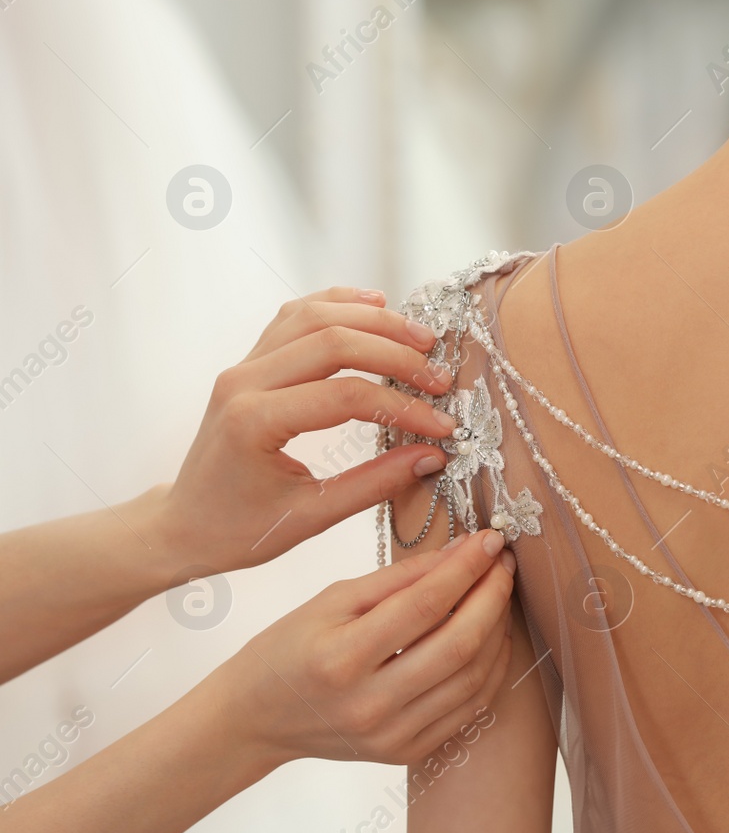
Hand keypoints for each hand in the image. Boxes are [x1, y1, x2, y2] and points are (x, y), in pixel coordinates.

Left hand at [148, 287, 457, 578]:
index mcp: (255, 423)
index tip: (442, 425)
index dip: (403, 407)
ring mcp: (243, 366)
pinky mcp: (249, 362)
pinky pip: (294, 316)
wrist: (183, 524)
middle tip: (439, 376)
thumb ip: (374, 484)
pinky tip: (374, 304)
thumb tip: (432, 456)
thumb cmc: (238, 530)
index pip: (346, 397)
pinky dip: (337, 303)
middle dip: (396, 354)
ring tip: (420, 337)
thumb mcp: (311, 518)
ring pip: (314, 315)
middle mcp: (244, 382)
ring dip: (373, 320)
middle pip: (333, 341)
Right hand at [210, 529, 516, 768]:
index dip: (466, 568)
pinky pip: (468, 708)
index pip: (424, 605)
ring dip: (498, 631)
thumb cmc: (288, 649)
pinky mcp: (405, 752)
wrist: (256, 719)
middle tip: (503, 563)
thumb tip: (462, 551)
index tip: (490, 540)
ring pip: (473, 679)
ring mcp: (390, 735)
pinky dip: (490, 668)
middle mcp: (369, 704)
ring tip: (499, 595)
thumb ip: (399, 578)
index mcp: (340, 658)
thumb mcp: (331, 600)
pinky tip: (492, 636)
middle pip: (458, 645)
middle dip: (493, 597)